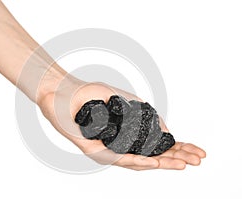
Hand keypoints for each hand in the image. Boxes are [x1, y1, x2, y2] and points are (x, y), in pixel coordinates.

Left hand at [38, 77, 205, 170]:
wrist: (63, 91)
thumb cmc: (91, 94)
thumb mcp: (125, 102)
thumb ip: (145, 115)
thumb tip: (167, 130)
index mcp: (127, 137)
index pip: (156, 147)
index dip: (178, 149)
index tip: (198, 151)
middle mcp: (119, 146)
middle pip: (151, 156)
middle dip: (176, 158)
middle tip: (198, 160)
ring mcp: (107, 150)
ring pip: (138, 162)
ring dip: (161, 163)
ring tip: (183, 164)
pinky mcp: (93, 150)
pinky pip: (117, 157)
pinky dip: (137, 160)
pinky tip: (153, 162)